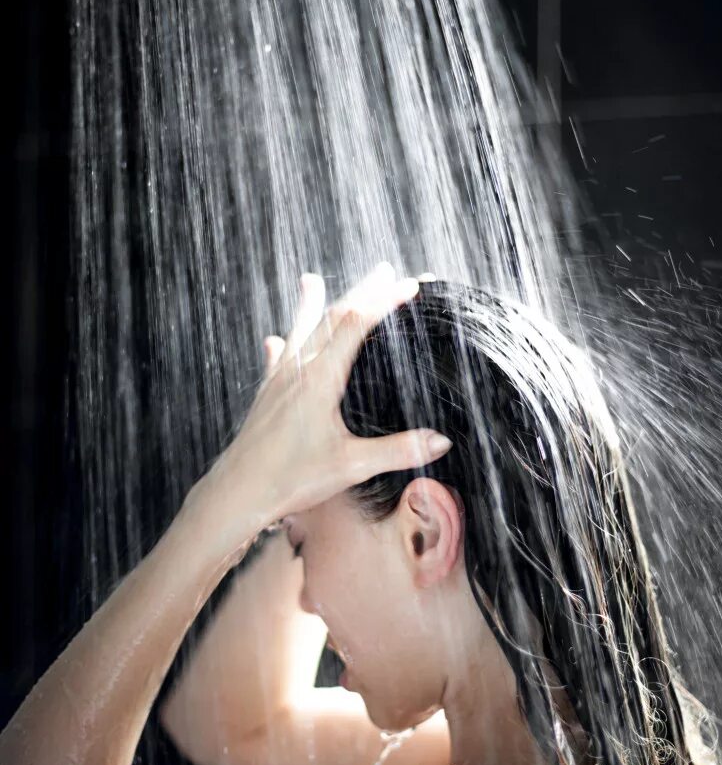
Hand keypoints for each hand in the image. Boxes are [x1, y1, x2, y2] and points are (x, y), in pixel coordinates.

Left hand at [184, 264, 451, 565]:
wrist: (236, 494)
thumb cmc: (291, 480)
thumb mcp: (352, 466)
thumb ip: (398, 450)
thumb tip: (442, 440)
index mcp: (320, 378)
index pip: (357, 324)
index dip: (385, 300)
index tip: (410, 285)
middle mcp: (298, 370)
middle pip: (332, 317)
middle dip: (362, 291)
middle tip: (385, 270)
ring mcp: (278, 381)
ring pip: (299, 332)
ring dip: (310, 305)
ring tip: (309, 279)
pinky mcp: (265, 397)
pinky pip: (276, 360)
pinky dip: (282, 345)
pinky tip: (274, 340)